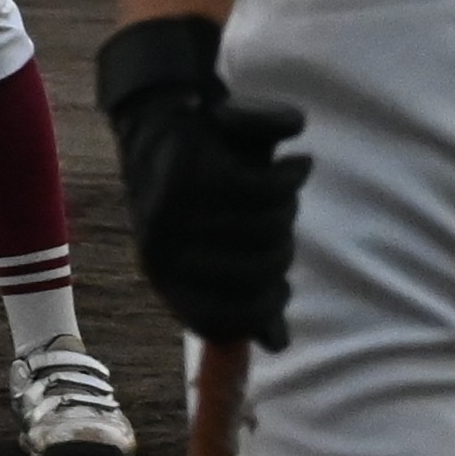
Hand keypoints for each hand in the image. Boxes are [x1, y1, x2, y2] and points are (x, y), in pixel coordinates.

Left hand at [96, 15, 309, 349]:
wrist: (162, 111)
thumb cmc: (198, 187)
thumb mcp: (217, 241)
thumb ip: (244, 291)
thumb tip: (276, 344)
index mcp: (162, 273)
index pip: (223, 323)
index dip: (264, 307)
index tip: (279, 284)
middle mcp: (162, 247)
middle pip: (265, 270)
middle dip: (282, 245)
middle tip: (273, 219)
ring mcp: (177, 210)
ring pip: (271, 227)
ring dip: (286, 207)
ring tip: (273, 188)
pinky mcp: (197, 170)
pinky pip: (273, 190)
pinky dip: (292, 175)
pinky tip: (292, 164)